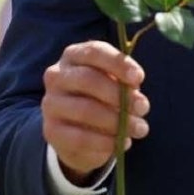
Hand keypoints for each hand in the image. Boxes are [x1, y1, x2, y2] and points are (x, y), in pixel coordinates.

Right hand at [42, 40, 149, 184]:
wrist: (79, 131)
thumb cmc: (103, 97)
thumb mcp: (115, 83)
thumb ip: (125, 84)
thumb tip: (136, 96)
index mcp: (73, 55)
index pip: (94, 51)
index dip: (118, 63)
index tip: (139, 78)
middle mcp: (56, 75)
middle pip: (88, 79)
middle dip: (120, 94)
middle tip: (143, 107)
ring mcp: (50, 103)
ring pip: (85, 109)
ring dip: (117, 121)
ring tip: (139, 128)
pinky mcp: (51, 130)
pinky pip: (79, 138)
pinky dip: (105, 142)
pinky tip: (122, 143)